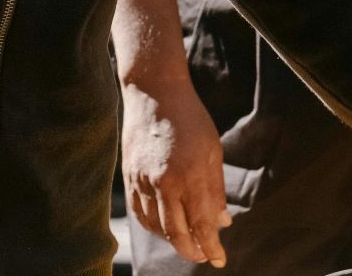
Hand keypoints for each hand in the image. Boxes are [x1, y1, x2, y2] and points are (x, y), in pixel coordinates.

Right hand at [122, 79, 231, 266]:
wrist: (154, 92)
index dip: (211, 247)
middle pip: (176, 233)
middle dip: (192, 251)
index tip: (220, 260)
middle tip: (204, 256)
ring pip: (156, 227)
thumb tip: (222, 223)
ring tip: (188, 242)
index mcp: (190, 175)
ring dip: (173, 240)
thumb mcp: (213, 151)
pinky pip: (140, 213)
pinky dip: (153, 226)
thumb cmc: (190, 119)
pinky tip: (165, 226)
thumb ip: (216, 190)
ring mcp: (142, 180)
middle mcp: (164, 182)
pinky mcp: (128, 177)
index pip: (202, 224)